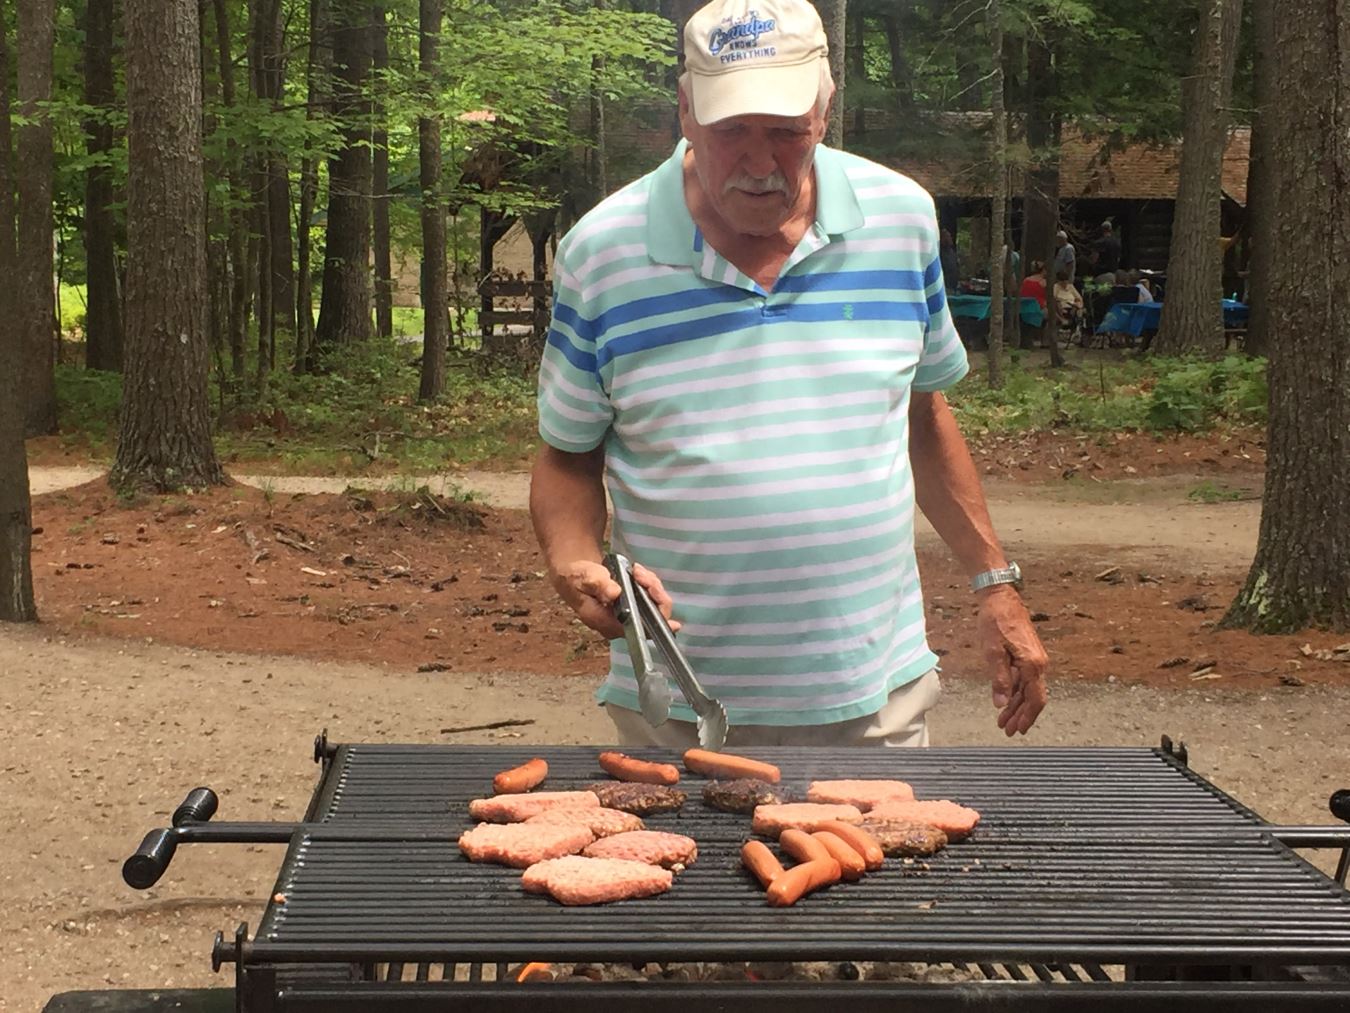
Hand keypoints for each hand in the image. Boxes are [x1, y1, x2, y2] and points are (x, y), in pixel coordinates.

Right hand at [551, 559, 679, 639]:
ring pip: (654, 605)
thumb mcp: (586, 578)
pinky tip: (638, 574)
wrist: (573, 577)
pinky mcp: (632, 608)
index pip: (640, 629)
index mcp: (606, 623)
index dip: (658, 621)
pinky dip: (648, 585)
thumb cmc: (577, 579)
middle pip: (652, 616)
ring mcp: (627, 617)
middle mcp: (619, 625)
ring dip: (650, 585)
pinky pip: (650, 599)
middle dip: (653, 592)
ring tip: (636, 571)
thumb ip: (600, 586)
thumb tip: (615, 593)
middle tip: (640, 573)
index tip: (670, 616)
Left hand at [976, 586, 1048, 735]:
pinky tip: (1006, 700)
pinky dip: (1016, 692)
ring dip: (1017, 706)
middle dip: (1020, 715)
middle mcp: (1039, 663)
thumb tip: (1000, 703)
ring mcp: (1035, 659)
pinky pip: (1025, 679)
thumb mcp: (992, 651)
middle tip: (1007, 730)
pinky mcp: (1028, 654)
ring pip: (1028, 689)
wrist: (1000, 597)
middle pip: (1033, 697)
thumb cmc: (995, 621)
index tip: (1017, 729)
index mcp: (1032, 664)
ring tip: (1003, 719)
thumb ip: (998, 678)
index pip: (1035, 699)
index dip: (1026, 717)